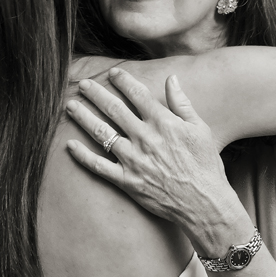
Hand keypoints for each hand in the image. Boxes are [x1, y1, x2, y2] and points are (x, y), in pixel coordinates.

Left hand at [65, 68, 246, 254]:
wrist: (205, 203)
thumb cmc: (205, 165)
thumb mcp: (200, 128)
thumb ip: (182, 103)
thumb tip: (171, 78)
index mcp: (163, 123)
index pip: (137, 94)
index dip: (123, 81)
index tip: (112, 73)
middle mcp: (145, 138)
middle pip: (114, 109)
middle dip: (96, 94)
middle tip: (83, 84)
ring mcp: (133, 160)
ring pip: (102, 133)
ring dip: (84, 118)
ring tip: (70, 106)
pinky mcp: (127, 181)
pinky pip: (99, 166)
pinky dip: (83, 155)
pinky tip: (70, 145)